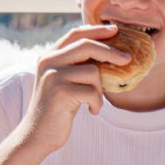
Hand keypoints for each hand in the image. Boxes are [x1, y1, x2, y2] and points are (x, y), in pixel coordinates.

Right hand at [12, 24, 126, 157]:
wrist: (37, 135)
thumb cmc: (57, 109)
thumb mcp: (64, 81)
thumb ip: (76, 65)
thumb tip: (108, 50)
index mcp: (48, 56)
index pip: (75, 34)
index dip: (96, 30)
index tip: (115, 30)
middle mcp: (48, 61)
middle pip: (86, 45)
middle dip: (111, 51)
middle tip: (127, 60)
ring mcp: (53, 76)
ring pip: (93, 72)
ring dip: (100, 90)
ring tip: (94, 102)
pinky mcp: (61, 92)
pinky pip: (93, 91)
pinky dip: (97, 103)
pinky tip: (92, 111)